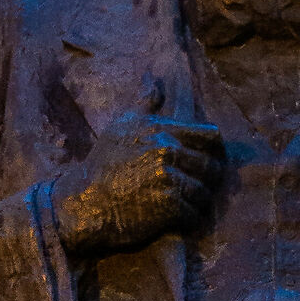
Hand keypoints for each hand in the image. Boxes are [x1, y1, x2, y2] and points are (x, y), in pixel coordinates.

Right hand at [52, 99, 224, 255]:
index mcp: (162, 131)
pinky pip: (194, 215)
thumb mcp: (121, 126)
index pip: (210, 136)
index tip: (210, 162)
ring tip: (186, 206)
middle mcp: (168, 151)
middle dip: (208, 181)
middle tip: (197, 189)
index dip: (216, 152)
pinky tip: (177, 221)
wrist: (84, 202)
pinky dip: (189, 220)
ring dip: (197, 202)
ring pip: (204, 193)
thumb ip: (144, 104)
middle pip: (211, 167)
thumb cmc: (102, 164)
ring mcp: (169, 179)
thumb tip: (154, 80)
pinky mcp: (168, 207)